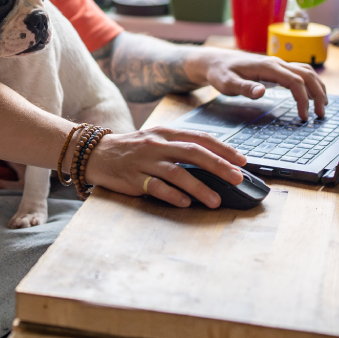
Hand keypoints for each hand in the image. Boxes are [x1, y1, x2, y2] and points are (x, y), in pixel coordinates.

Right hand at [84, 128, 246, 208]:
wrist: (96, 153)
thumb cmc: (133, 149)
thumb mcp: (156, 140)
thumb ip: (180, 148)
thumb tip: (213, 162)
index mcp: (166, 133)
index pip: (200, 138)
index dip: (223, 149)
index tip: (242, 160)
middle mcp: (157, 144)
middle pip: (193, 152)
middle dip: (219, 165)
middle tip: (238, 178)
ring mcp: (145, 162)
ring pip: (177, 172)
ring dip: (199, 187)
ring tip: (216, 200)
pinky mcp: (133, 178)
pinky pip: (156, 187)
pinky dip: (172, 195)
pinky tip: (185, 203)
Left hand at [189, 49, 327, 119]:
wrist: (215, 61)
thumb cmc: (220, 73)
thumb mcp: (227, 83)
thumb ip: (244, 88)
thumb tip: (261, 92)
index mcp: (267, 67)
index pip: (295, 81)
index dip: (303, 99)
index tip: (303, 117)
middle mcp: (276, 63)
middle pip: (307, 75)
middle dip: (318, 94)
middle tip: (321, 115)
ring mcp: (278, 65)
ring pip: (306, 72)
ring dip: (317, 87)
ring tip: (322, 107)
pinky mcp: (276, 69)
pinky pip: (300, 73)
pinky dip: (310, 83)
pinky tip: (312, 96)